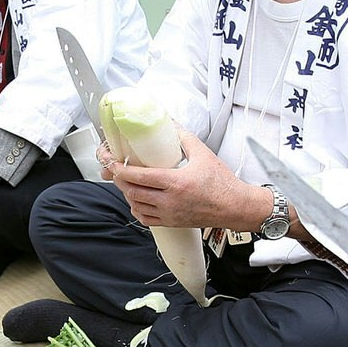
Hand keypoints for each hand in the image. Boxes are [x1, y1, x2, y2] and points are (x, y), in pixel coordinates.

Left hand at [109, 130, 253, 228]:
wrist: (235, 207)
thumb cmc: (223, 184)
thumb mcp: (203, 154)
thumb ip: (183, 137)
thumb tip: (169, 124)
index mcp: (177, 183)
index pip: (139, 177)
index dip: (120, 169)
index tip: (111, 161)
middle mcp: (170, 201)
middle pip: (133, 192)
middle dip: (119, 180)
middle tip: (115, 169)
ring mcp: (170, 214)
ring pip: (136, 206)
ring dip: (127, 194)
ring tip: (126, 182)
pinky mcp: (172, 222)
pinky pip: (146, 219)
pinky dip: (137, 209)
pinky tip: (138, 200)